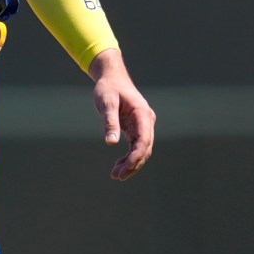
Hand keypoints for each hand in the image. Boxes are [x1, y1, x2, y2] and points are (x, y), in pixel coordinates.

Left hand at [89, 50, 155, 180]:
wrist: (111, 76)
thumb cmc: (108, 87)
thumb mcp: (107, 103)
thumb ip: (110, 122)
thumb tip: (111, 143)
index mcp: (142, 113)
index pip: (144, 140)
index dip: (136, 156)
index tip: (125, 168)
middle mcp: (146, 120)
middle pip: (145, 148)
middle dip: (133, 164)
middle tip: (117, 176)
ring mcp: (143, 124)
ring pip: (142, 149)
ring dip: (131, 163)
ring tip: (116, 175)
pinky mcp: (136, 127)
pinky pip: (136, 145)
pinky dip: (129, 156)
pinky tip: (118, 165)